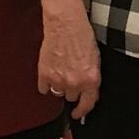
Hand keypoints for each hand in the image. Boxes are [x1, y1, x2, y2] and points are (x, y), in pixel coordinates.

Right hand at [38, 2, 101, 121]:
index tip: (78, 114)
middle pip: (72, 97)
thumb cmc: (82, 36)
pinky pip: (43, 88)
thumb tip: (87, 90)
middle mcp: (75, 83)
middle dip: (72, 89)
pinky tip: (49, 72)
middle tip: (71, 76)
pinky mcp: (44, 74)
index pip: (88, 104)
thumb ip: (91, 77)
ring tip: (60, 70)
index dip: (83, 111)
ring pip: (58, 93)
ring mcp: (58, 80)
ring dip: (59, 86)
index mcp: (91, 79)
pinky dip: (45, 83)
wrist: (65, 23)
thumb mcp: (95, 59)